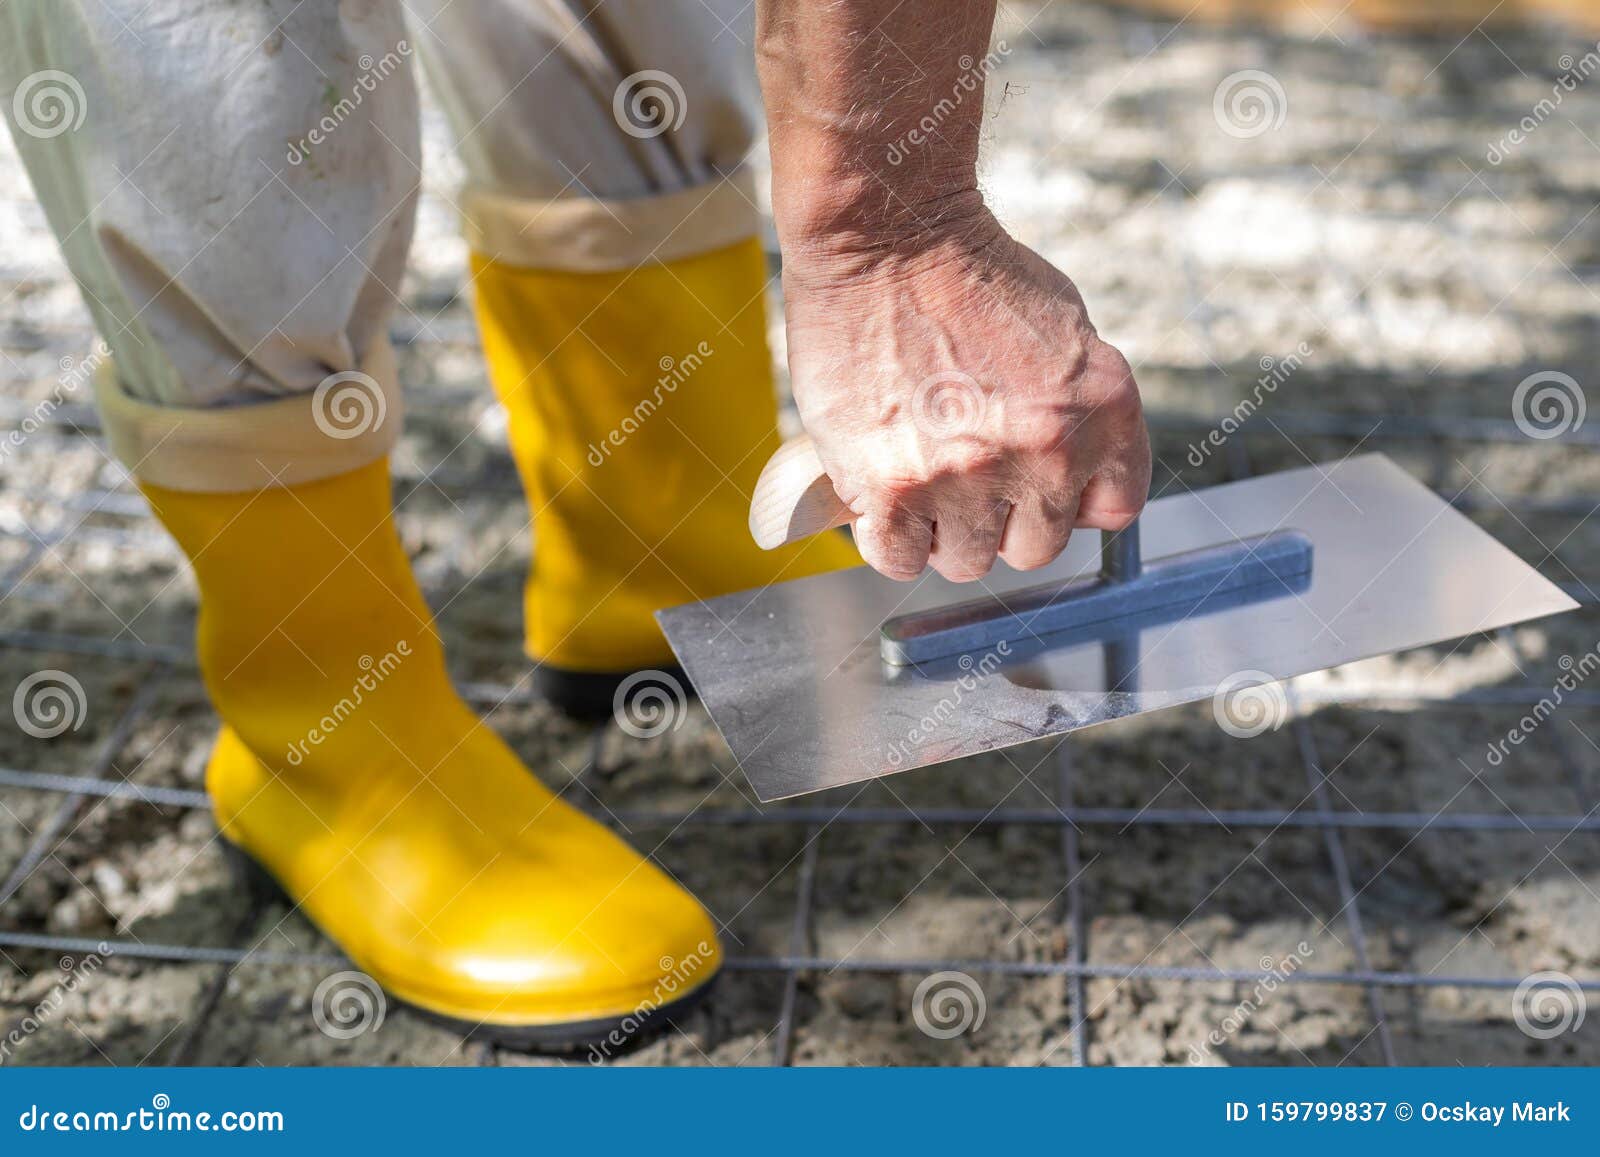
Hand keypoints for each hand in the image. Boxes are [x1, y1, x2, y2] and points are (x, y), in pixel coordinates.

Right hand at [780, 211, 1150, 582]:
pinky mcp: (892, 486)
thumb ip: (1081, 412)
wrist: (887, 233)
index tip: (1038, 489)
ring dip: (941, 530)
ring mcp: (967, 474)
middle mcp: (1046, 451)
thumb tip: (1069, 482)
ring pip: (965, 560)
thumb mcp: (1069, 332)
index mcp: (1105, 411)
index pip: (1113, 512)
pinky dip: (886, 537)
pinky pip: (896, 557)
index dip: (1070, 504)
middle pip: (1034, 547)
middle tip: (965, 475)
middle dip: (1002, 520)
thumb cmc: (969, 271)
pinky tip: (880, 497)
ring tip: (918, 476)